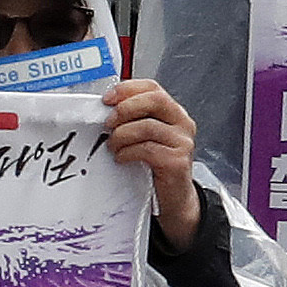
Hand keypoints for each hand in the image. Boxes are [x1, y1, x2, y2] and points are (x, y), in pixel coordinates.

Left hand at [105, 77, 201, 241]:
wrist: (173, 198)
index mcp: (172, 113)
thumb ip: (131, 121)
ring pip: (147, 126)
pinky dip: (128, 152)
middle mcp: (182, 123)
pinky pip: (148, 149)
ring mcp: (182, 142)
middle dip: (125, 109)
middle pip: (154, 100)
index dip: (128, 89)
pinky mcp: (177, 161)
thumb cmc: (154, 166)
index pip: (153, 88)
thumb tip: (103, 110)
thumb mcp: (143, 138)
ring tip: (113, 146)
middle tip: (108, 124)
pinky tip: (122, 158)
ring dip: (122, 135)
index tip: (107, 99)